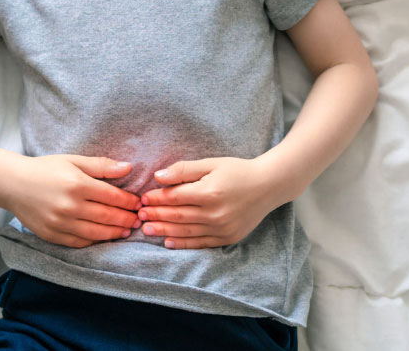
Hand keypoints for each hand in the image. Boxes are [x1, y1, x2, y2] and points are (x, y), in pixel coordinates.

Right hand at [1, 154, 141, 247]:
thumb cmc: (45, 169)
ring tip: (126, 231)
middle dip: (126, 219)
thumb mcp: (74, 160)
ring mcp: (60, 223)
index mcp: (77, 184)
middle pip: (107, 216)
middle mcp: (70, 206)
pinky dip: (94, 241)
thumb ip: (101, 166)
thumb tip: (128, 167)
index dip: (129, 201)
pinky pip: (78, 242)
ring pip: (95, 233)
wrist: (11, 183)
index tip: (139, 203)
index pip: (113, 197)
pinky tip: (103, 237)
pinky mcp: (51, 234)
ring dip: (114, 233)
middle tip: (138, 219)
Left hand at [137, 157, 282, 248]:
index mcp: (209, 192)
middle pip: (177, 216)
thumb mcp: (212, 163)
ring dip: (164, 231)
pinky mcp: (227, 238)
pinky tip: (168, 242)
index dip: (157, 198)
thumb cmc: (239, 171)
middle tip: (139, 216)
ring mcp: (221, 228)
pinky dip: (183, 244)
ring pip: (186, 232)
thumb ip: (185, 169)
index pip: (175, 197)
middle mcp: (215, 213)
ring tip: (147, 229)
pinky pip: (200, 243)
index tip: (144, 198)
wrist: (269, 186)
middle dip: (156, 215)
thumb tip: (158, 176)